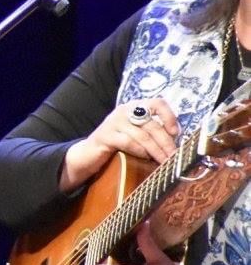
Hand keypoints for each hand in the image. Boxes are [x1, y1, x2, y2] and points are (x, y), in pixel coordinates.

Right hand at [60, 97, 178, 191]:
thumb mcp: (136, 135)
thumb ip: (152, 134)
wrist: (87, 155)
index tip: (176, 133)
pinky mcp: (105, 135)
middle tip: (174, 157)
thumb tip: (177, 145)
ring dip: (156, 151)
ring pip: (143, 136)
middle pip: (153, 125)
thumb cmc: (116, 146)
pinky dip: (139, 151)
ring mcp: (113, 122)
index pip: (157, 103)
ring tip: (164, 161)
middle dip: (166, 143)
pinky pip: (128, 142)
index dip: (169, 116)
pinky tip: (145, 157)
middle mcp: (124, 111)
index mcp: (134, 107)